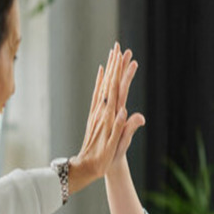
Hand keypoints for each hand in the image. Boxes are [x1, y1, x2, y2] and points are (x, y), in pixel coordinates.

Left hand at [68, 43, 137, 194]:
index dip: (122, 73)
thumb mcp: (116, 147)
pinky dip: (101, 81)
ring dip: (109, 69)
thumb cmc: (104, 159)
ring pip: (104, 85)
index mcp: (110, 117)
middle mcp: (102, 111)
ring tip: (113, 54)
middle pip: (110, 83)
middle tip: (119, 47)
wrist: (86, 167)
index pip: (117, 89)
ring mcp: (97, 112)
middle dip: (115, 65)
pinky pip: (98, 94)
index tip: (126, 57)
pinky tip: (102, 73)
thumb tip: (126, 112)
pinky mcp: (95, 116)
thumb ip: (122, 130)